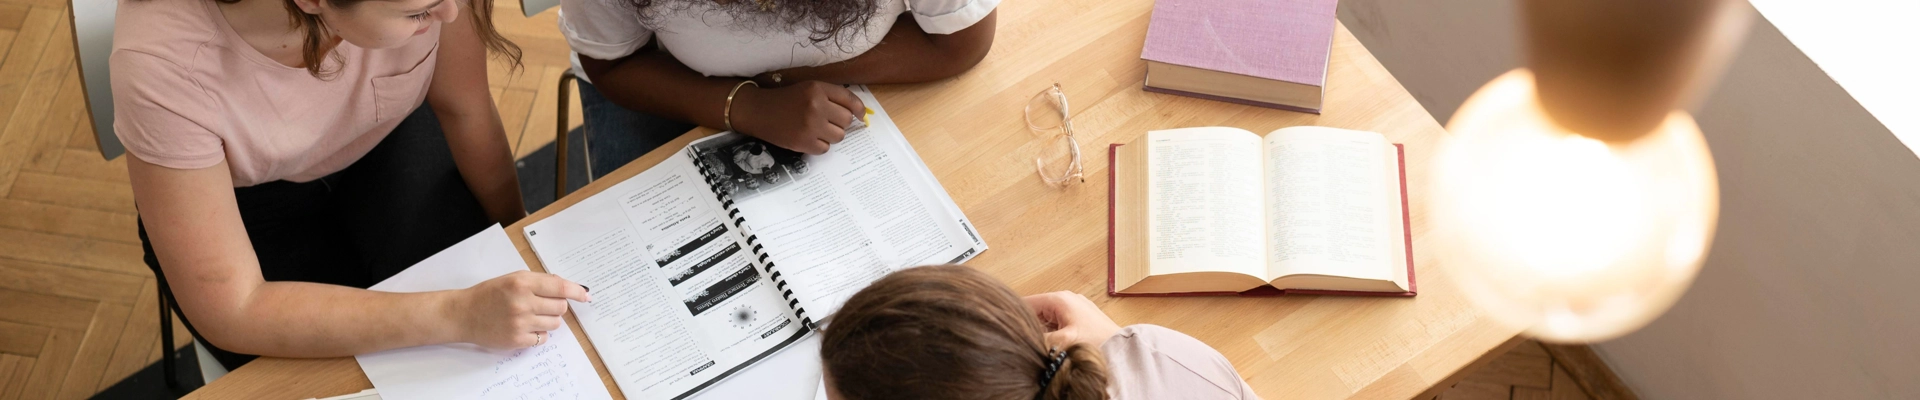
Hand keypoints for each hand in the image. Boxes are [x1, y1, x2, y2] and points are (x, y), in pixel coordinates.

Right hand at [448, 271, 591, 348]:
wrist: (464, 314)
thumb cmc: (489, 294)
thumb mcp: (512, 278)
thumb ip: (539, 281)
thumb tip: (569, 288)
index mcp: (522, 283)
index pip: (560, 287)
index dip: (577, 291)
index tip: (586, 295)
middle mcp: (522, 302)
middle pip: (561, 307)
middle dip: (556, 306)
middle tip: (542, 305)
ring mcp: (520, 323)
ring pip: (555, 324)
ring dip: (549, 320)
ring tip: (532, 316)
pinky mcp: (516, 339)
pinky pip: (543, 338)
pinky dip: (539, 333)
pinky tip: (526, 327)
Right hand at [732, 80, 865, 154]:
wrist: (759, 111)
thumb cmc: (786, 99)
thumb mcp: (808, 88)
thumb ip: (831, 96)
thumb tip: (856, 112)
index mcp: (818, 89)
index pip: (849, 99)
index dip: (858, 109)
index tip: (860, 115)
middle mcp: (816, 106)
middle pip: (846, 120)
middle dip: (839, 122)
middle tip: (826, 121)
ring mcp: (810, 126)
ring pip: (839, 136)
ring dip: (831, 135)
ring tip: (816, 129)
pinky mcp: (803, 143)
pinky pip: (825, 148)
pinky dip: (819, 145)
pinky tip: (808, 137)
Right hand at [1024, 291, 1121, 349]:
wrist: (1122, 350)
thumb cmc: (1098, 342)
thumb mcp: (1062, 342)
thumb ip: (1039, 339)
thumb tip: (1023, 340)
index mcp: (1059, 298)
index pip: (1025, 302)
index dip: (1016, 318)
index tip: (1011, 332)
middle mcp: (1066, 298)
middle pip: (1035, 311)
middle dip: (1031, 327)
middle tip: (1032, 342)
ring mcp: (1074, 307)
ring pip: (1046, 318)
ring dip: (1043, 332)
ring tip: (1048, 345)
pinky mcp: (1080, 317)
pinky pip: (1058, 323)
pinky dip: (1054, 334)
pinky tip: (1058, 345)